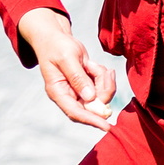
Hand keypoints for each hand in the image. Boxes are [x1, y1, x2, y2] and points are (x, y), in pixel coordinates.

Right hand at [18, 8, 118, 131]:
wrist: (56, 38)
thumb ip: (78, 78)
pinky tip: (93, 64)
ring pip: (101, 96)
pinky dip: (103, 76)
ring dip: (103, 80)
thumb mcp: (67, 58)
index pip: (75, 112)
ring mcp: (79, 92)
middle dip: (103, 90)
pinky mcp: (87, 85)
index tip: (107, 126)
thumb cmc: (57, 46)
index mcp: (58, 92)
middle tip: (105, 72)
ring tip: (93, 64)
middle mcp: (69, 96)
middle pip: (93, 106)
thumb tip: (90, 98)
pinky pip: (102, 87)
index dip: (91, 120)